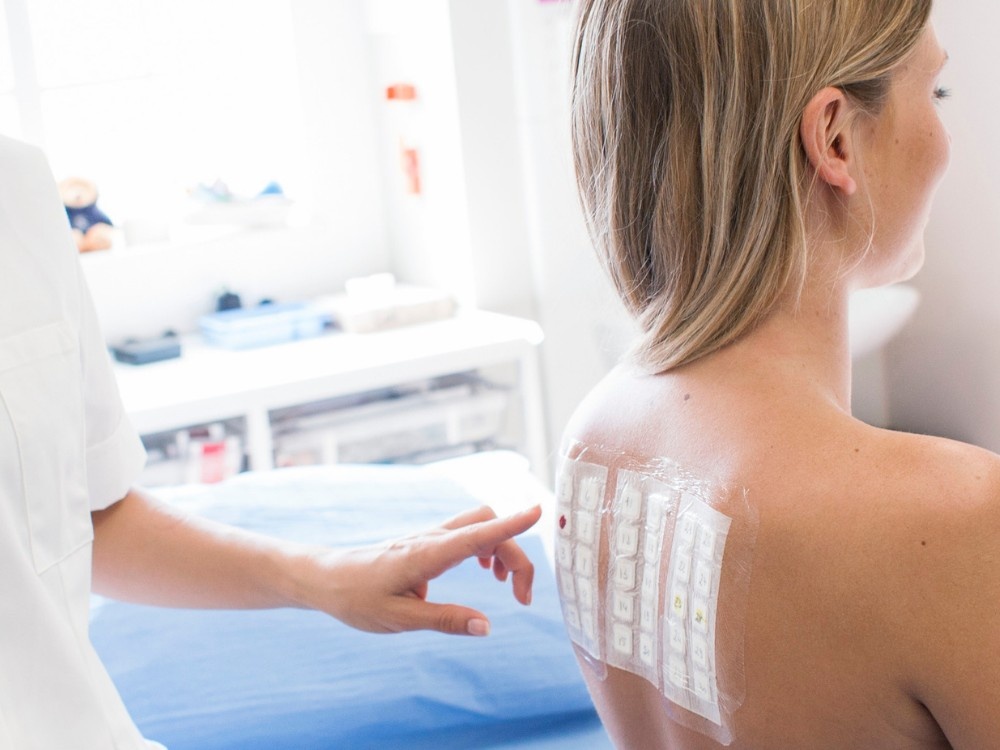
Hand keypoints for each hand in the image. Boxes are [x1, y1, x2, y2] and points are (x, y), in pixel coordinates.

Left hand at [297, 504, 542, 635]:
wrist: (326, 578)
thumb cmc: (356, 599)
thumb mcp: (399, 620)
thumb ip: (445, 621)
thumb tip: (487, 627)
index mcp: (427, 555)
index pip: (479, 533)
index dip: (512, 524)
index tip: (539, 512)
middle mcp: (432, 539)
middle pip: (488, 526)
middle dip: (515, 555)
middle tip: (521, 598)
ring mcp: (430, 537)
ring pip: (479, 526)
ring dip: (501, 548)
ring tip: (506, 587)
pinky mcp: (427, 543)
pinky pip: (467, 533)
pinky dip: (486, 546)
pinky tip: (483, 571)